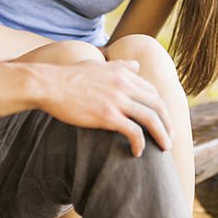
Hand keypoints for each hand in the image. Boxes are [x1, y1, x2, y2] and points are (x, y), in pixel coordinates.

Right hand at [36, 60, 172, 156]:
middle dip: (167, 123)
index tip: (162, 121)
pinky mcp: (107, 115)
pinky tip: (138, 153)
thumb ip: (119, 66)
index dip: (161, 107)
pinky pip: (133, 132)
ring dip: (162, 135)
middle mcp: (124, 84)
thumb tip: (136, 64)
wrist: (48, 85)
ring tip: (164, 148)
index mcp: (123, 73)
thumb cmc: (69, 76)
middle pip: (157, 105)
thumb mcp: (98, 65)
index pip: (152, 91)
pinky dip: (140, 143)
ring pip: (151, 119)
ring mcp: (117, 100)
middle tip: (169, 138)